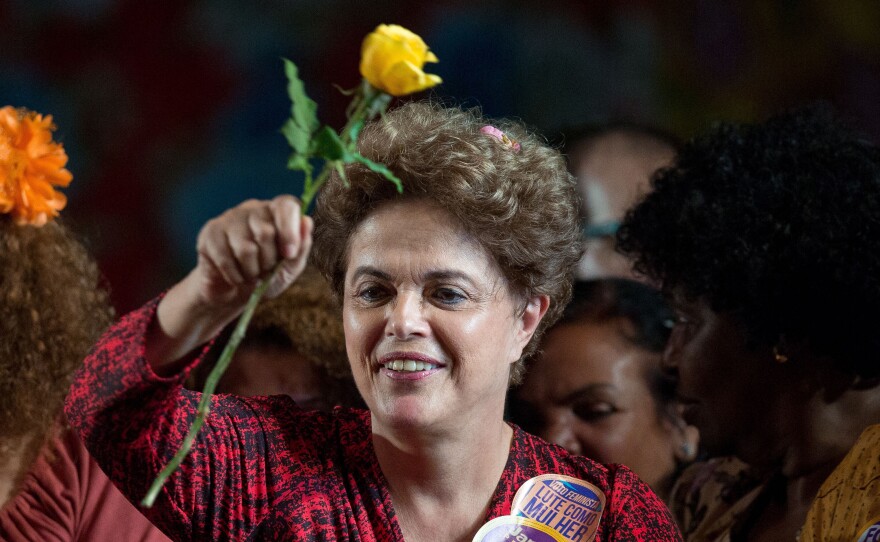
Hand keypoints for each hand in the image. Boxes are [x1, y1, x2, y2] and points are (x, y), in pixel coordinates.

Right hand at [149, 195, 312, 369]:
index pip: (286, 206)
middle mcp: (253, 209)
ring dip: (252, 271)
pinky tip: (237, 277)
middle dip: (268, 261)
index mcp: (276, 213)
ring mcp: (229, 219)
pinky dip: (235, 276)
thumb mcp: (290, 267)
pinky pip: (225, 258)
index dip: (290, 230)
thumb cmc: (267, 276)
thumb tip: (307, 221)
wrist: (235, 293)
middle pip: (265, 231)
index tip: (289, 255)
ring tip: (251, 275)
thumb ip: (302, 246)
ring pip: (245, 248)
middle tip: (266, 270)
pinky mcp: (210, 233)